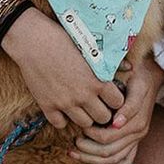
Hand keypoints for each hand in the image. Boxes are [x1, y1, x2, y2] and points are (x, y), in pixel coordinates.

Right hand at [0, 8, 124, 128]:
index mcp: (97, 81)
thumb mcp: (90, 48)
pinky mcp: (47, 106)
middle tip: (98, 104)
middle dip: (103, 112)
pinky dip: (63, 119)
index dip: (115, 100)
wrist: (32, 40)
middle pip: (103, 118)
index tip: (110, 95)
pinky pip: (60, 124)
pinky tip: (62, 108)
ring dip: (85, 117)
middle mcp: (83, 96)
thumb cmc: (63, 39)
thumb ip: (110, 63)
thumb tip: (130, 68)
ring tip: (82, 107)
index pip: (118, 103)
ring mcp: (65, 103)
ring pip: (84, 124)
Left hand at [70, 55, 163, 163]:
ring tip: (75, 153)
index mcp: (136, 121)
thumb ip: (129, 105)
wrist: (151, 77)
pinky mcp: (136, 141)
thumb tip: (117, 123)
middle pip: (109, 152)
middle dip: (88, 150)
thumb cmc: (138, 78)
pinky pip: (125, 161)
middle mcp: (138, 133)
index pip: (108, 137)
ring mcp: (137, 139)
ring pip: (114, 160)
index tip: (79, 126)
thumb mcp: (136, 86)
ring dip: (93, 160)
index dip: (91, 135)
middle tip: (73, 143)